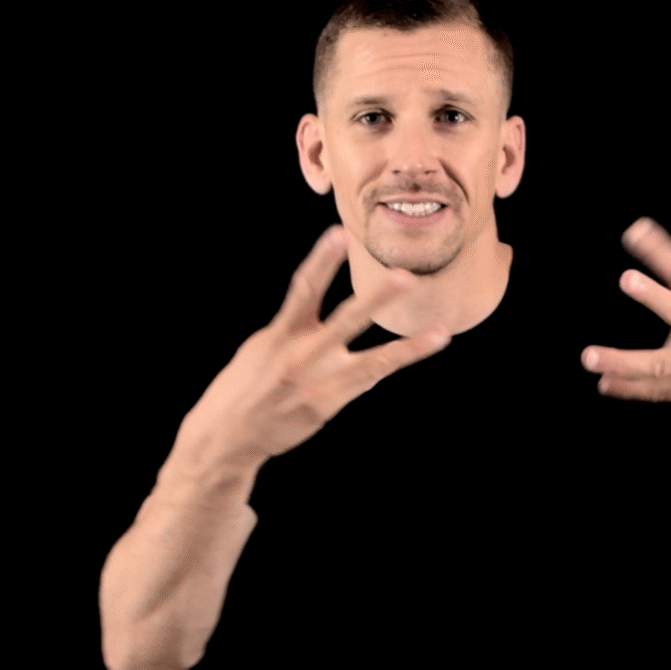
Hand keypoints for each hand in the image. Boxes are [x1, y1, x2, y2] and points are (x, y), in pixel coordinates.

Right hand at [172, 225, 451, 472]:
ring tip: (441, 334)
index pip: (303, 288)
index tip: (338, 233)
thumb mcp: (260, 348)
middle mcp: (302, 356)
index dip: (321, 260)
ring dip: (409, 348)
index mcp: (280, 334)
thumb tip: (326, 317)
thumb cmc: (244, 385)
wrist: (229, 436)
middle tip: (405, 277)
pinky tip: (419, 348)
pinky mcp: (329, 405)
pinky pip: (367, 380)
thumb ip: (294, 328)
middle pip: (346, 320)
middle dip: (377, 298)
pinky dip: (388, 364)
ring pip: (373, 362)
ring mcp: (320, 383)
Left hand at [580, 218, 670, 436]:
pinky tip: (605, 384)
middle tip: (627, 280)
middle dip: (655, 296)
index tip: (637, 231)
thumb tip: (661, 315)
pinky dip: (629, 388)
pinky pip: (658, 392)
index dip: (662, 250)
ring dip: (622, 361)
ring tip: (590, 357)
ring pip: (659, 364)